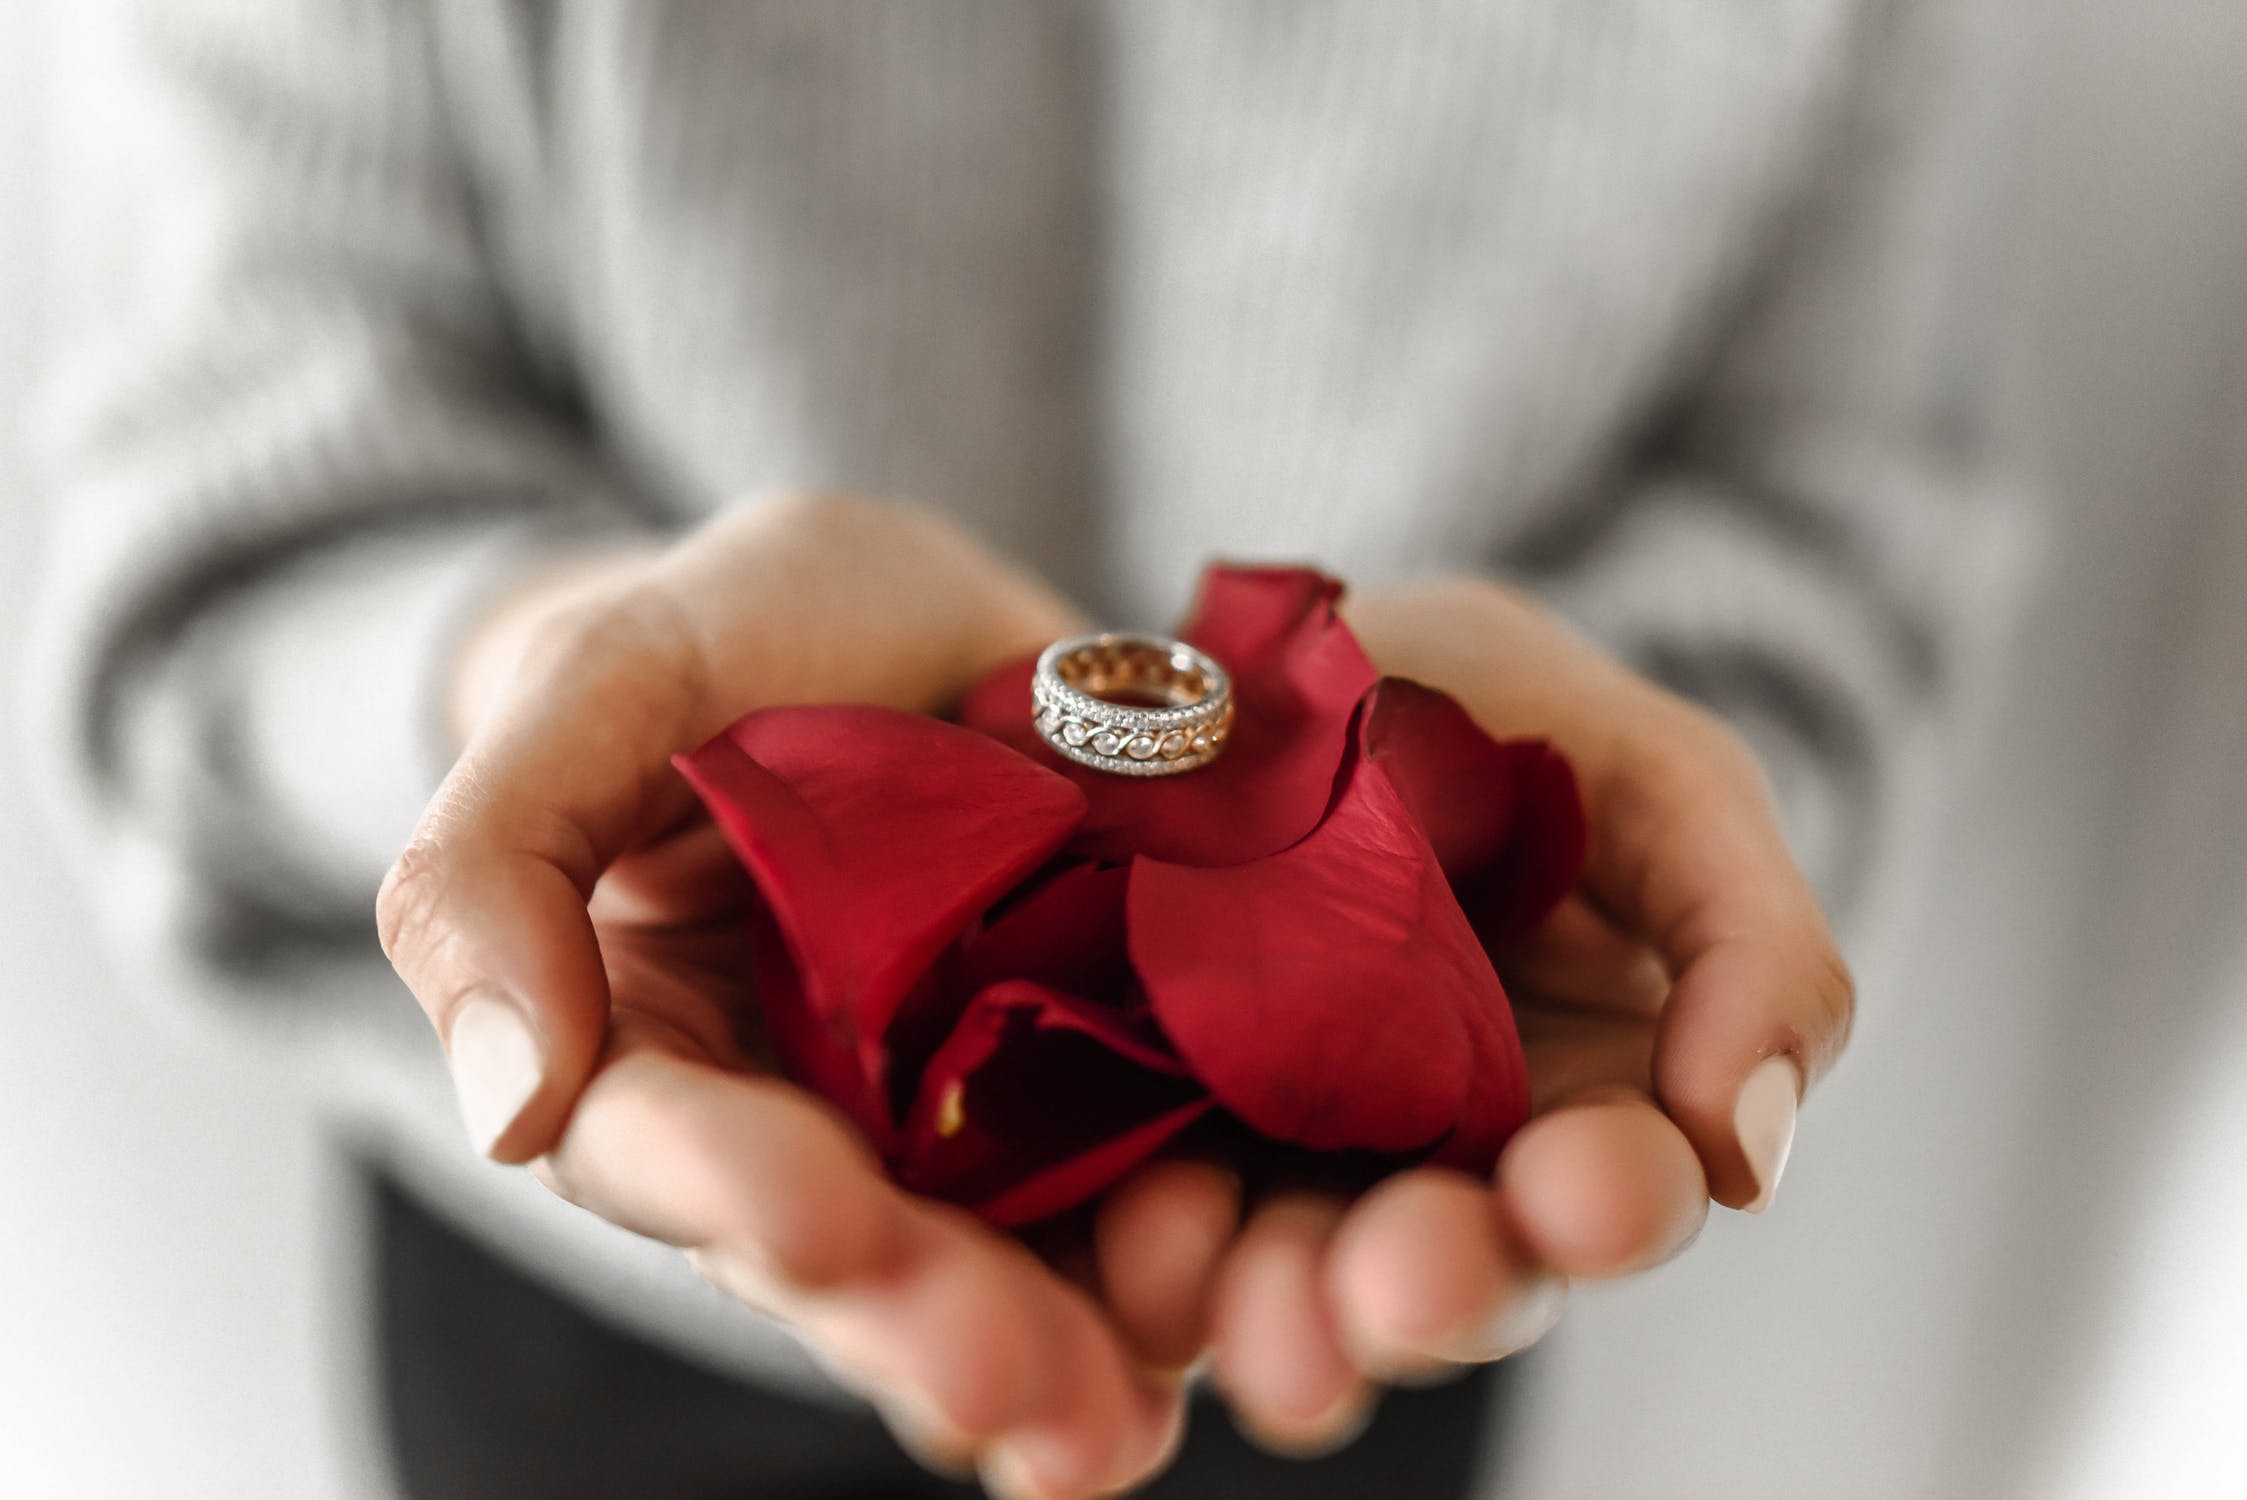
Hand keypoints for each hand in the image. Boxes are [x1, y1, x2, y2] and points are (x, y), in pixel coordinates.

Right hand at [378, 494, 1184, 1498]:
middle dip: (917, 1322)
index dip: (732, 1191)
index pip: (665, 1146)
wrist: (928, 611)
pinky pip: (1130, 1204)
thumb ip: (498, 862)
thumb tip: (505, 1105)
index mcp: (660, 1041)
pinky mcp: (1102, 1087)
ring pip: (992, 1271)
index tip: (813, 1219)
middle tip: (998, 1379)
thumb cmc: (741, 632)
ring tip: (1106, 1419)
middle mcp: (811, 1114)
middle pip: (847, 1255)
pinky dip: (1171, 1280)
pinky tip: (1210, 1339)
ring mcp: (962, 1117)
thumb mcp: (606, 678)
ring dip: (1050, 1356)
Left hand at [1080, 575, 1852, 1449]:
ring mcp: (1276, 1159)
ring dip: (1284, 1313)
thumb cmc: (1495, 712)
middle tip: (1397, 1288)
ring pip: (1293, 1278)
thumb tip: (1744, 1156)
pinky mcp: (1135, 1134)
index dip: (1607, 1204)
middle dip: (1432, 1286)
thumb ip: (1751, 940)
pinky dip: (1148, 1254)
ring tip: (1260, 1328)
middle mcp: (1434, 1165)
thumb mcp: (1657, 777)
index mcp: (1583, 1099)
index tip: (1580, 1196)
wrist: (1274, 657)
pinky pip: (1144, 1224)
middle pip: (1451, 1270)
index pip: (1616, 1189)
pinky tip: (1142, 1248)